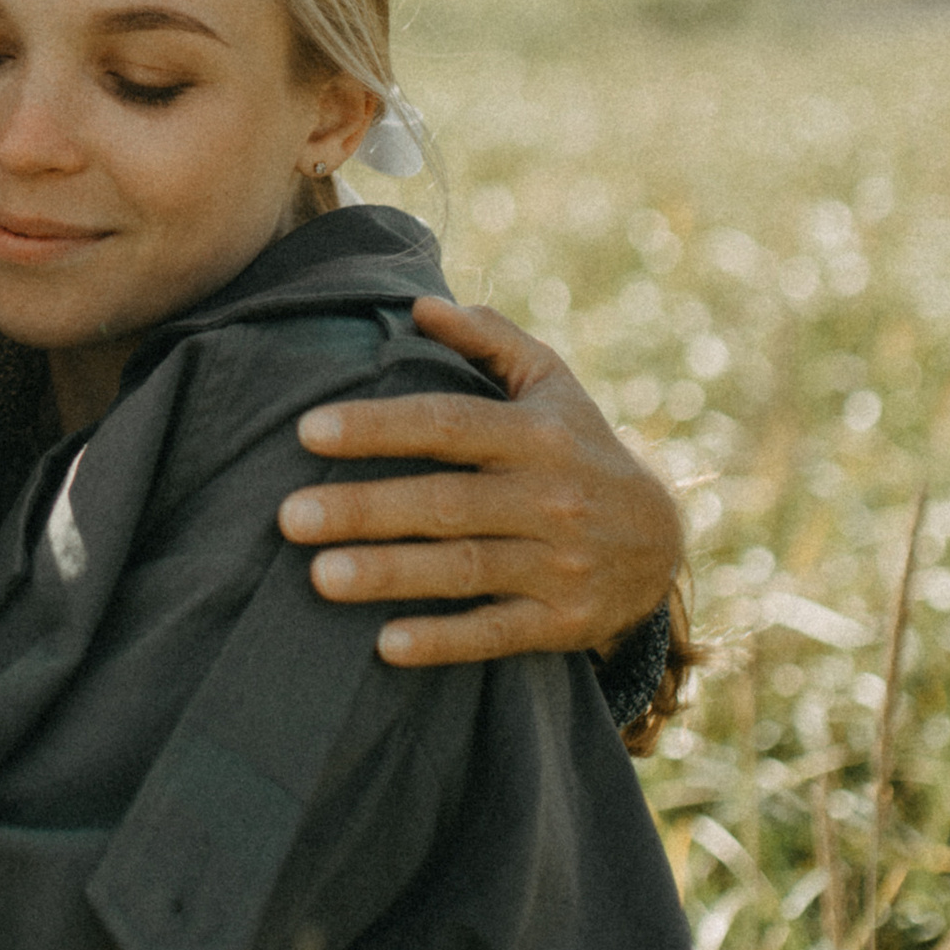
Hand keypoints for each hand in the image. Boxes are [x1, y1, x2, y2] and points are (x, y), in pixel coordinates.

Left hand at [278, 296, 681, 668]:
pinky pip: (497, 634)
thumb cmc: (580, 449)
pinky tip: (386, 644)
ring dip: (390, 575)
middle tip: (289, 516)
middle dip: (365, 509)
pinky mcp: (562, 622)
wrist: (661, 544)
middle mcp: (551, 497)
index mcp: (538, 435)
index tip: (308, 430)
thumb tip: (421, 305)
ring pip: (464, 569)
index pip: (447, 424)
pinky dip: (444, 640)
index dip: (378, 426)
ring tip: (318, 577)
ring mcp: (559, 564)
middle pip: (445, 503)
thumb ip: (489, 339)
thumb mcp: (551, 384)